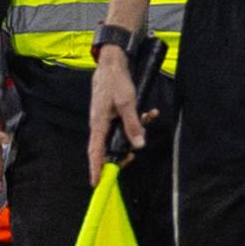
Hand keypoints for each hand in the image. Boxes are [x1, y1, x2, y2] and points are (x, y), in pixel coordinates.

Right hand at [87, 47, 143, 185]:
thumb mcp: (128, 103)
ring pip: (120, 135)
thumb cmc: (115, 81)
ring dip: (135, 131)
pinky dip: (138, 120)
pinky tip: (149, 113)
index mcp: (98, 123)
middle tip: (132, 155)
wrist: (113, 62)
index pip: (95, 151)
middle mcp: (100, 124)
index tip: (97, 183)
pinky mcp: (113, 113)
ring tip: (148, 118)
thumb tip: (138, 144)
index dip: (96, 168)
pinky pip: (125, 124)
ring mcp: (106, 119)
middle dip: (123, 152)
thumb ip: (133, 124)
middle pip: (108, 147)